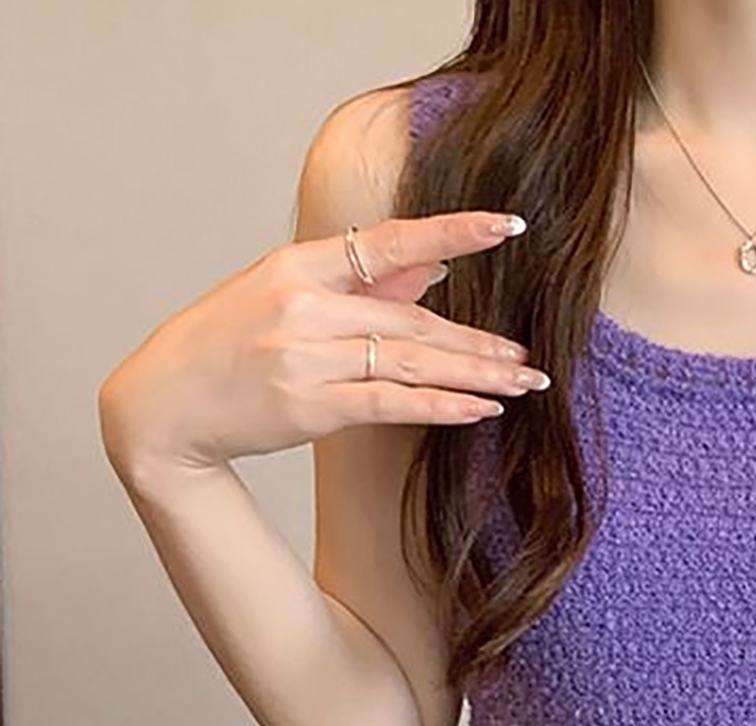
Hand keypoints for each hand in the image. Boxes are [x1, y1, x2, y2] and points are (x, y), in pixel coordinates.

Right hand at [97, 210, 549, 476]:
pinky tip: (480, 410)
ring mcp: (306, 357)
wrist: (167, 404)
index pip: (390, 239)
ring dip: (473, 376)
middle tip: (529, 358)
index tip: (508, 226)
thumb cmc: (229, 344)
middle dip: (478, 342)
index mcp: (299, 265)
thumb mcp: (284, 293)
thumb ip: (364, 282)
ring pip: (410, 363)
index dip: (453, 231)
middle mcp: (305, 306)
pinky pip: (391, 404)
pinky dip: (440, 407)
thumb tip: (436, 267)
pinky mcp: (310, 406)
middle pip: (414, 320)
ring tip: (520, 384)